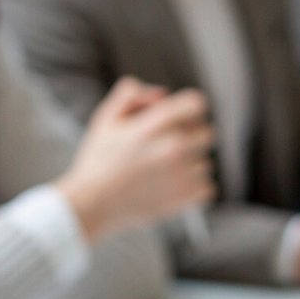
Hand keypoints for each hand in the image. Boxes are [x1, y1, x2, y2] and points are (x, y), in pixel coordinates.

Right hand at [56, 77, 215, 242]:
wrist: (92, 204)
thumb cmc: (97, 160)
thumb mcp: (106, 119)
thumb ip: (131, 96)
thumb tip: (162, 94)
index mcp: (155, 126)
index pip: (196, 104)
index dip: (188, 108)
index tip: (179, 118)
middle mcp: (174, 148)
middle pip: (207, 132)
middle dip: (191, 136)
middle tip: (169, 146)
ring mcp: (182, 174)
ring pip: (206, 162)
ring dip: (191, 164)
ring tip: (164, 170)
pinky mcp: (185, 198)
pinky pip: (207, 187)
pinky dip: (194, 187)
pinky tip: (172, 186)